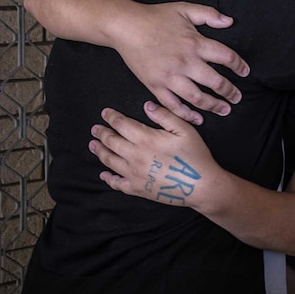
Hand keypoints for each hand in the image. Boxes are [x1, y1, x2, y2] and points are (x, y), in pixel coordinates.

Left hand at [91, 102, 221, 207]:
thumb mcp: (184, 129)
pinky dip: (108, 178)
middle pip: (111, 141)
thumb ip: (164, 115)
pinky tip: (103, 174)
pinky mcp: (137, 188)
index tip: (105, 113)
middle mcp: (135, 155)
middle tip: (95, 129)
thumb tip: (146, 105)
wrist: (201, 185)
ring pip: (110, 160)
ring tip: (93, 145)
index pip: (121, 124)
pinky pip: (117, 183)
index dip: (111, 117)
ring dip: (100, 151)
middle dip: (102, 133)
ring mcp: (134, 174)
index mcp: (145, 138)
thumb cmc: (195, 155)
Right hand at [115, 2, 249, 124]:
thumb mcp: (185, 8)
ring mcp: (170, 77)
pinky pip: (173, 105)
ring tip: (224, 110)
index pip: (226, 57)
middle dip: (230, 92)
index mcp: (195, 43)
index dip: (239, 66)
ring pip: (197, 98)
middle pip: (215, 82)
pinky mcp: (156, 86)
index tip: (245, 72)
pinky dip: (186, 114)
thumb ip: (209, 14)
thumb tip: (230, 22)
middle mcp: (185, 62)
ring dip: (213, 106)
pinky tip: (198, 119)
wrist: (126, 27)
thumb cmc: (156, 17)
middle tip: (237, 98)